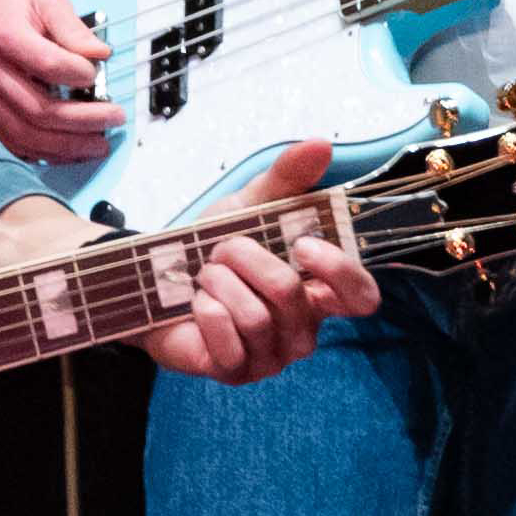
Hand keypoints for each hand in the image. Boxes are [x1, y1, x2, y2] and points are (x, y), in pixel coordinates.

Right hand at [0, 0, 123, 161]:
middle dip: (83, 121)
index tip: (96, 73)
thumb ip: (73, 28)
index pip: (46, 64)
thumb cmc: (7, 0)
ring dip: (67, 146)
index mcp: (2, 35)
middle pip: (38, 111)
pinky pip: (11, 143)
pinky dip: (44, 153)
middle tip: (114, 118)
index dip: (78, 73)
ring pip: (25, 135)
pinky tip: (70, 150)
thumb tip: (101, 55)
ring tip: (98, 144)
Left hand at [0, 141, 370, 384]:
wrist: (155, 280)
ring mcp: (271, 356)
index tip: (301, 243)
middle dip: (247, 259)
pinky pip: (228, 342)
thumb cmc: (212, 246)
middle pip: (293, 296)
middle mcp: (302, 329)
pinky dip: (206, 313)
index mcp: (318, 290)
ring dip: (219, 283)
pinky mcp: (236, 371)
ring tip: (203, 275)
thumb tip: (320, 143)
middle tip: (221, 249)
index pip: (361, 296)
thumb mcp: (248, 205)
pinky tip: (196, 305)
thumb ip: (286, 177)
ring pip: (257, 318)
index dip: (339, 271)